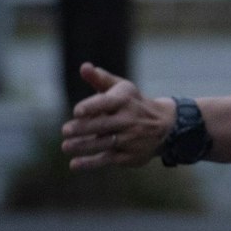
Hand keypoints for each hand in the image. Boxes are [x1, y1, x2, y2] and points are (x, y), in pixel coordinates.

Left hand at [60, 63, 175, 170]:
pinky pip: (108, 159)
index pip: (107, 103)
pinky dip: (90, 163)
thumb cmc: (133, 103)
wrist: (165, 126)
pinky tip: (74, 164)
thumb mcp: (121, 88)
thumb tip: (84, 67)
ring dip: (83, 146)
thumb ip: (100, 79)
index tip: (77, 111)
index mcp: (125, 100)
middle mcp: (130, 120)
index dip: (92, 107)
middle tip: (65, 131)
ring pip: (104, 143)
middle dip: (83, 128)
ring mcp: (131, 139)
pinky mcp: (130, 156)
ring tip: (66, 146)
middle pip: (103, 125)